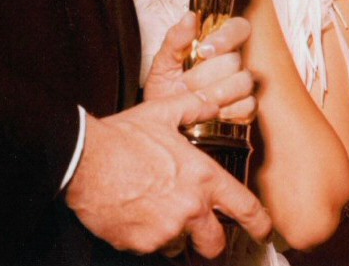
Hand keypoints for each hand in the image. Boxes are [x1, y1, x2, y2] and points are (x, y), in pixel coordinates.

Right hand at [65, 91, 271, 256]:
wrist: (85, 159)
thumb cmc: (123, 137)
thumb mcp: (162, 112)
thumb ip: (192, 106)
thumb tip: (209, 100)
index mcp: (202, 177)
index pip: (245, 208)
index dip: (259, 224)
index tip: (263, 230)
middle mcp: (189, 208)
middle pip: (215, 244)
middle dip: (210, 241)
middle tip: (201, 232)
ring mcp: (165, 230)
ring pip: (179, 246)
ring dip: (174, 234)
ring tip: (154, 210)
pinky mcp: (140, 244)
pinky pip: (150, 247)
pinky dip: (146, 236)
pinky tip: (134, 213)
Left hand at [144, 12, 255, 122]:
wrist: (163, 120)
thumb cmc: (164, 87)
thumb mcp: (163, 61)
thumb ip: (176, 38)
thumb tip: (190, 16)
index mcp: (217, 44)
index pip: (238, 27)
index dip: (226, 37)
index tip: (204, 51)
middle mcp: (233, 62)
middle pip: (235, 59)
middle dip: (206, 75)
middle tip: (184, 84)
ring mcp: (240, 85)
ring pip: (244, 82)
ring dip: (216, 93)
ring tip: (195, 99)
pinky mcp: (244, 108)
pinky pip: (248, 105)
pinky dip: (229, 110)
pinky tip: (211, 112)